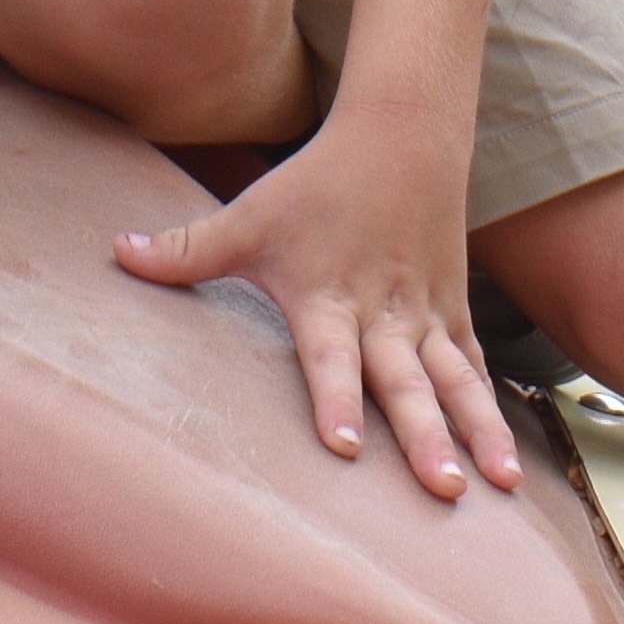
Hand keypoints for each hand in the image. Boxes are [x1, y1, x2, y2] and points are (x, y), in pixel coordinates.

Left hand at [113, 99, 520, 497]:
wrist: (399, 136)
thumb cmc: (314, 185)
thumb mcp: (247, 216)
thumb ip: (186, 250)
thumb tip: (114, 253)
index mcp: (328, 298)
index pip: (330, 359)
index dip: (334, 400)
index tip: (342, 446)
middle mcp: (382, 316)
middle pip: (405, 383)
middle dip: (425, 435)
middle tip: (442, 486)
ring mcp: (425, 316)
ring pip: (456, 381)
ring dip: (478, 430)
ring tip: (501, 481)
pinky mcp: (453, 312)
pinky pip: (476, 366)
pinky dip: (492, 409)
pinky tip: (509, 461)